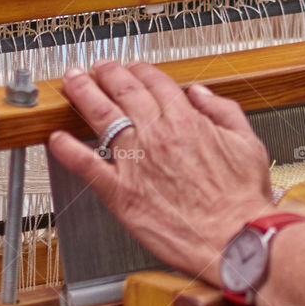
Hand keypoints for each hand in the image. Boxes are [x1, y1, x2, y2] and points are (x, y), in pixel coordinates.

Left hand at [48, 62, 272, 285]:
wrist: (236, 237)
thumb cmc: (243, 199)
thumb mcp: (247, 143)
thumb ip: (223, 112)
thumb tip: (203, 94)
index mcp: (186, 121)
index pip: (156, 83)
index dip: (140, 71)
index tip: (133, 68)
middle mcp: (156, 135)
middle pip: (123, 91)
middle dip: (106, 73)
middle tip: (96, 67)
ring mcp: (135, 162)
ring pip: (101, 116)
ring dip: (82, 94)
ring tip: (71, 83)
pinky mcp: (121, 192)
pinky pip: (87, 165)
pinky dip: (68, 150)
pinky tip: (57, 139)